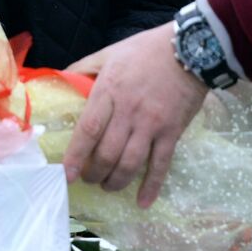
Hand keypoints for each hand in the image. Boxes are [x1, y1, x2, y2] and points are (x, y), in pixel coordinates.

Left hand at [63, 22, 207, 207]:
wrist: (191, 48)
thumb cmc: (146, 50)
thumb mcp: (110, 52)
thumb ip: (84, 66)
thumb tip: (60, 75)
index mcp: (110, 91)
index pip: (89, 130)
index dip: (76, 156)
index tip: (67, 174)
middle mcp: (129, 112)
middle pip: (107, 154)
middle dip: (94, 173)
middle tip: (90, 178)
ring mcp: (152, 124)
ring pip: (130, 164)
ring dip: (115, 182)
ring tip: (108, 185)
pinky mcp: (172, 131)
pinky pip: (161, 164)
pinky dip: (151, 186)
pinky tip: (143, 202)